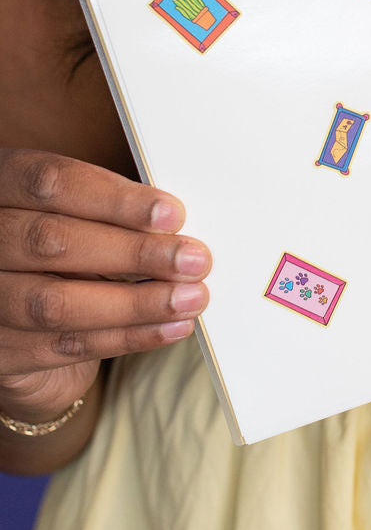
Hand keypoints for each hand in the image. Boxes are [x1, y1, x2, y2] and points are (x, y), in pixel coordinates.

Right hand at [0, 150, 210, 423]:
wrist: (14, 323)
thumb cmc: (57, 254)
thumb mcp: (73, 215)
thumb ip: (109, 212)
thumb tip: (176, 224)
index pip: (51, 183)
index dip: (114, 199)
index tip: (172, 214)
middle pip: (52, 242)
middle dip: (133, 252)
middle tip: (193, 259)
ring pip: (57, 302)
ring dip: (136, 302)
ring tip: (190, 298)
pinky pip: (66, 347)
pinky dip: (128, 337)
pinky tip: (170, 327)